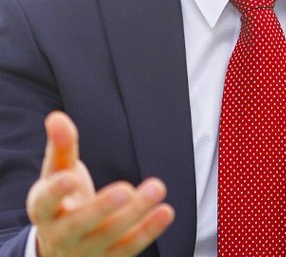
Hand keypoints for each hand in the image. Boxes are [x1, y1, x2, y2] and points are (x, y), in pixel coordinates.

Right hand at [26, 111, 174, 256]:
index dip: (56, 191)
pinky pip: (129, 248)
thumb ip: (61, 145)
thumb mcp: (57, 171)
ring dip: (136, 214)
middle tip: (125, 190)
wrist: (62, 244)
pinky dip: (148, 230)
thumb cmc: (62, 197)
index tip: (69, 178)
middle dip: (103, 208)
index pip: (46, 202)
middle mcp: (62, 235)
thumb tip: (56, 116)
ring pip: (110, 236)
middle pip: (80, 224)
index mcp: (44, 210)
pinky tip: (165, 211)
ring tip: (157, 188)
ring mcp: (85, 251)